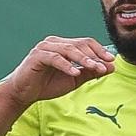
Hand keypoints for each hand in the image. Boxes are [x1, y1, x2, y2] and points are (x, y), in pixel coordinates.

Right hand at [0, 36, 114, 107]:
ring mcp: (45, 47)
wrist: (24, 94)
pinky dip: (66, 65)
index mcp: (64, 45)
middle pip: (79, 44)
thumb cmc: (47, 85)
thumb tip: (110, 67)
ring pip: (69, 49)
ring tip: (94, 68)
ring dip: (84, 59)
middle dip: (94, 55)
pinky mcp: (37, 56)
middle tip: (104, 66)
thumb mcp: (74, 80)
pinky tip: (74, 72)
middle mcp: (55, 42)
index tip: (111, 60)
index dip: (99, 50)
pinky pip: (55, 58)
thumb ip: (90, 72)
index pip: (85, 42)